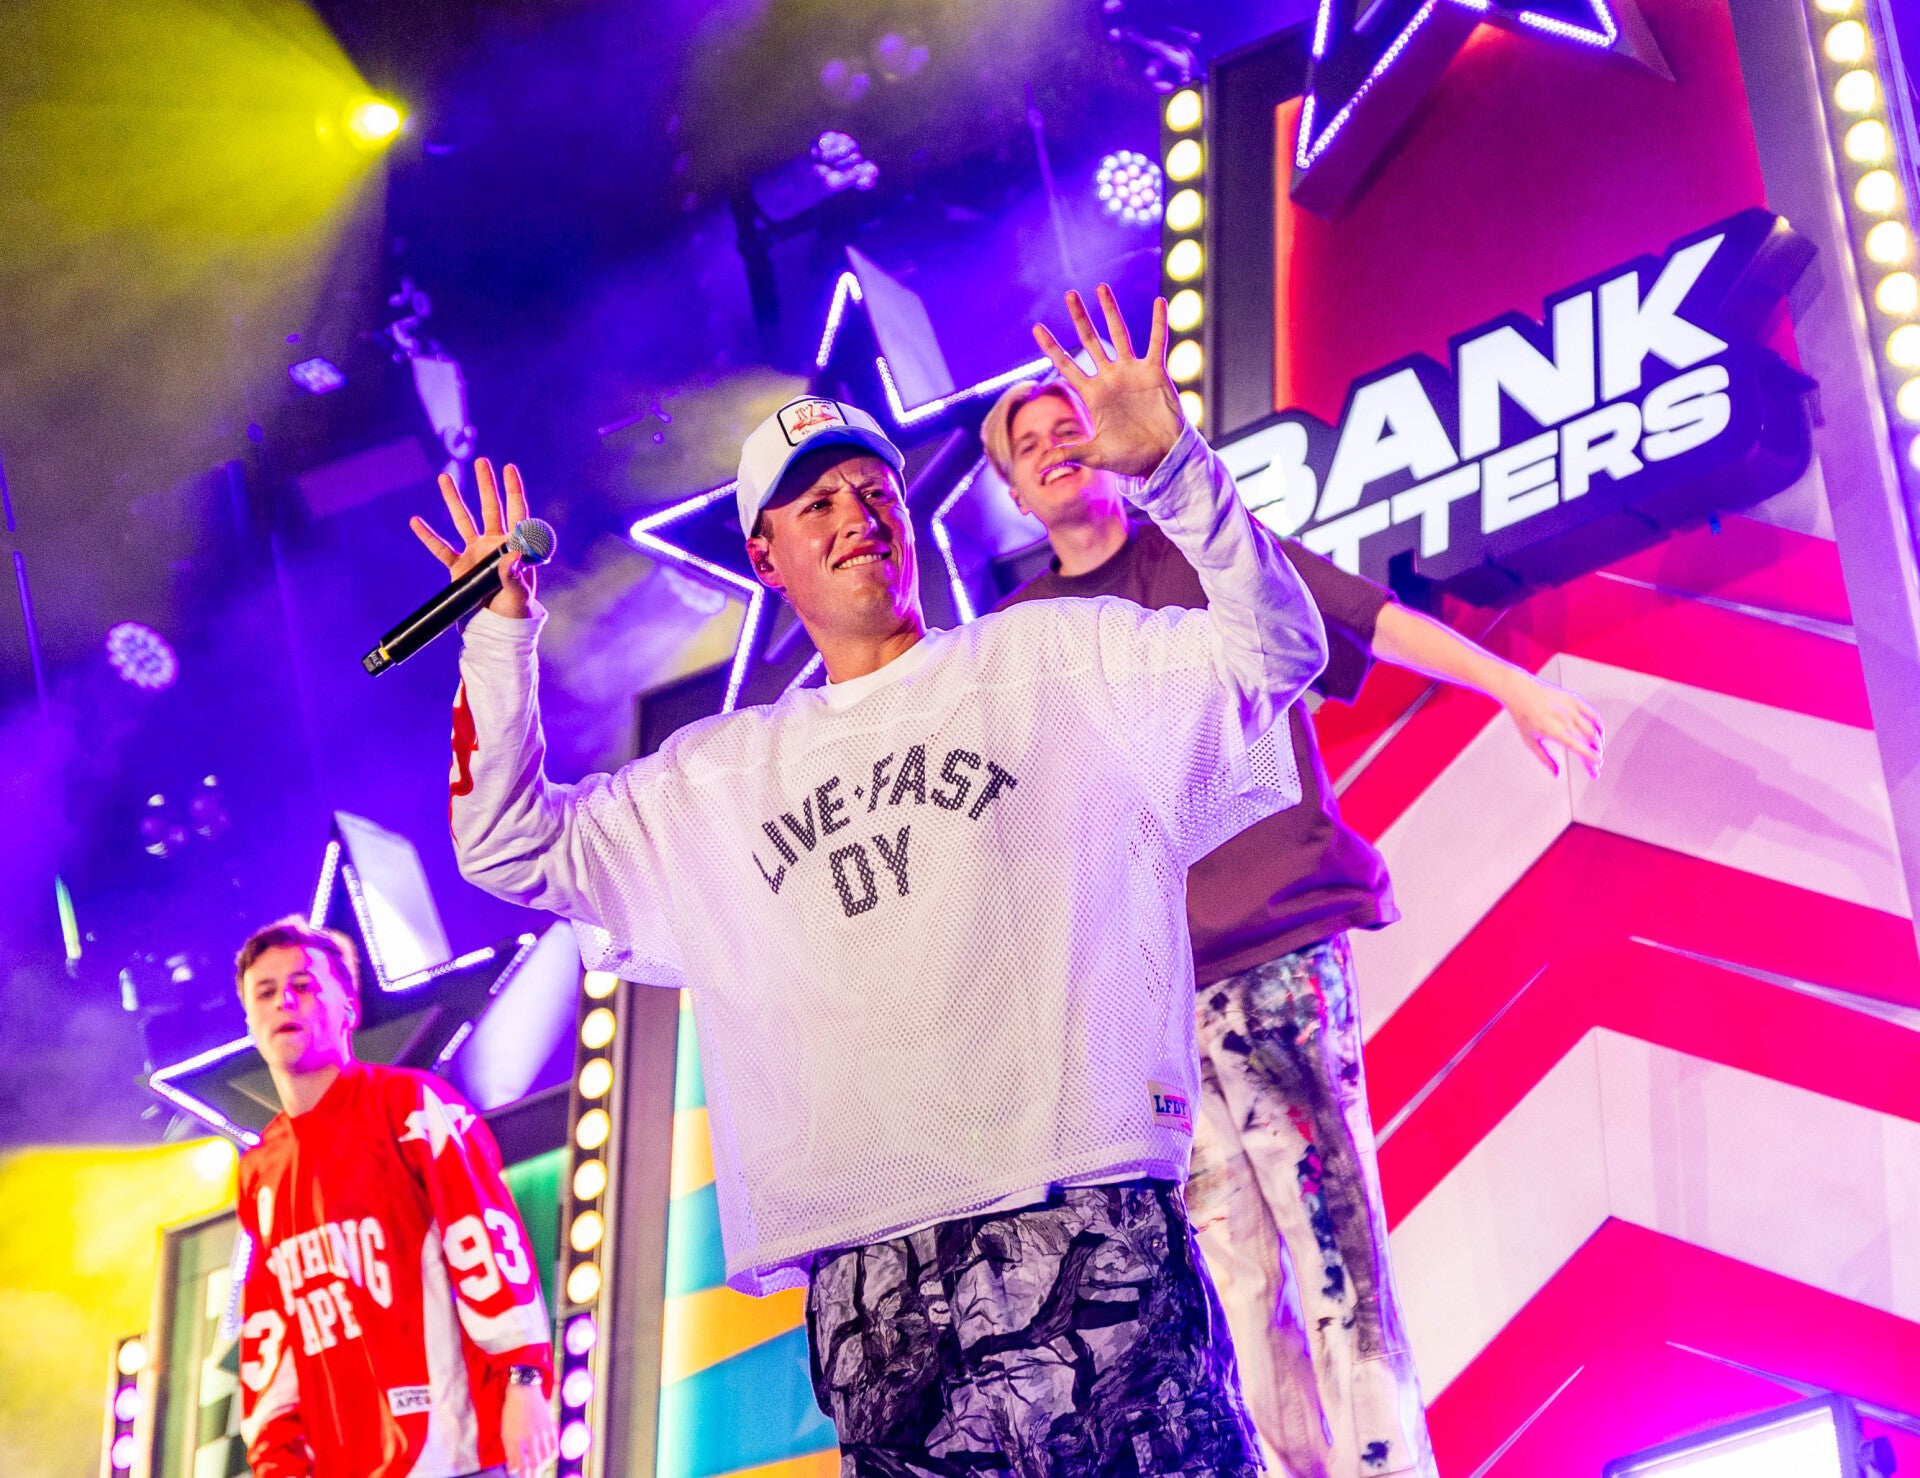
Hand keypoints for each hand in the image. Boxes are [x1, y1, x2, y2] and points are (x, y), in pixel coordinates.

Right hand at [409, 457, 536, 619]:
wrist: (495, 630)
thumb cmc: (515, 613)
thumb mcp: (518, 594)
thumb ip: (514, 574)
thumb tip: (514, 555)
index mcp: (513, 548)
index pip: (517, 513)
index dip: (513, 490)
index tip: (509, 468)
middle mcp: (494, 546)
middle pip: (490, 508)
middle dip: (486, 485)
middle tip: (483, 461)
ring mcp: (475, 555)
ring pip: (463, 521)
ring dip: (453, 500)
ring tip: (444, 478)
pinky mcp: (459, 569)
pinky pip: (441, 549)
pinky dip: (428, 536)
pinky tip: (416, 521)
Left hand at [500, 1381, 557, 1476]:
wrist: (524, 1391)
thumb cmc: (511, 1412)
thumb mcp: (506, 1432)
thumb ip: (510, 1452)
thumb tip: (513, 1470)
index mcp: (517, 1438)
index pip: (523, 1465)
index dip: (524, 1474)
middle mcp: (531, 1436)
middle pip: (536, 1463)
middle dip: (534, 1473)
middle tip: (532, 1477)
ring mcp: (543, 1431)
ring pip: (547, 1456)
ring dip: (544, 1465)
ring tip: (539, 1468)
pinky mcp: (550, 1426)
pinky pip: (554, 1445)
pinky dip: (552, 1454)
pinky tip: (548, 1458)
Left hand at [1031, 284, 1184, 479]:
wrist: (1162, 459)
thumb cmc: (1129, 458)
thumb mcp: (1094, 455)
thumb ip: (1068, 453)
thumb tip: (1039, 467)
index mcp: (1092, 395)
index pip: (1067, 366)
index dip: (1051, 347)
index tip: (1036, 328)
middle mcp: (1109, 378)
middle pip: (1090, 341)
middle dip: (1079, 318)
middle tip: (1068, 294)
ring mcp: (1131, 373)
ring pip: (1119, 334)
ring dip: (1110, 310)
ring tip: (1101, 287)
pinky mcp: (1155, 372)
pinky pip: (1157, 342)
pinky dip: (1159, 322)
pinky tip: (1160, 301)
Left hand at [1499, 671, 1604, 778]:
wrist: (1520, 691)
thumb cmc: (1523, 717)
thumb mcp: (1530, 742)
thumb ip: (1545, 759)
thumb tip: (1557, 775)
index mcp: (1553, 731)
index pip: (1579, 748)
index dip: (1590, 759)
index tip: (1596, 768)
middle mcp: (1564, 719)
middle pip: (1589, 740)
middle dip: (1595, 754)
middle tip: (1596, 763)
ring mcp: (1570, 708)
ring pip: (1593, 728)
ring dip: (1598, 742)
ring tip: (1596, 750)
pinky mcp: (1574, 699)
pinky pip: (1593, 713)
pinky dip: (1599, 725)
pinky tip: (1598, 733)